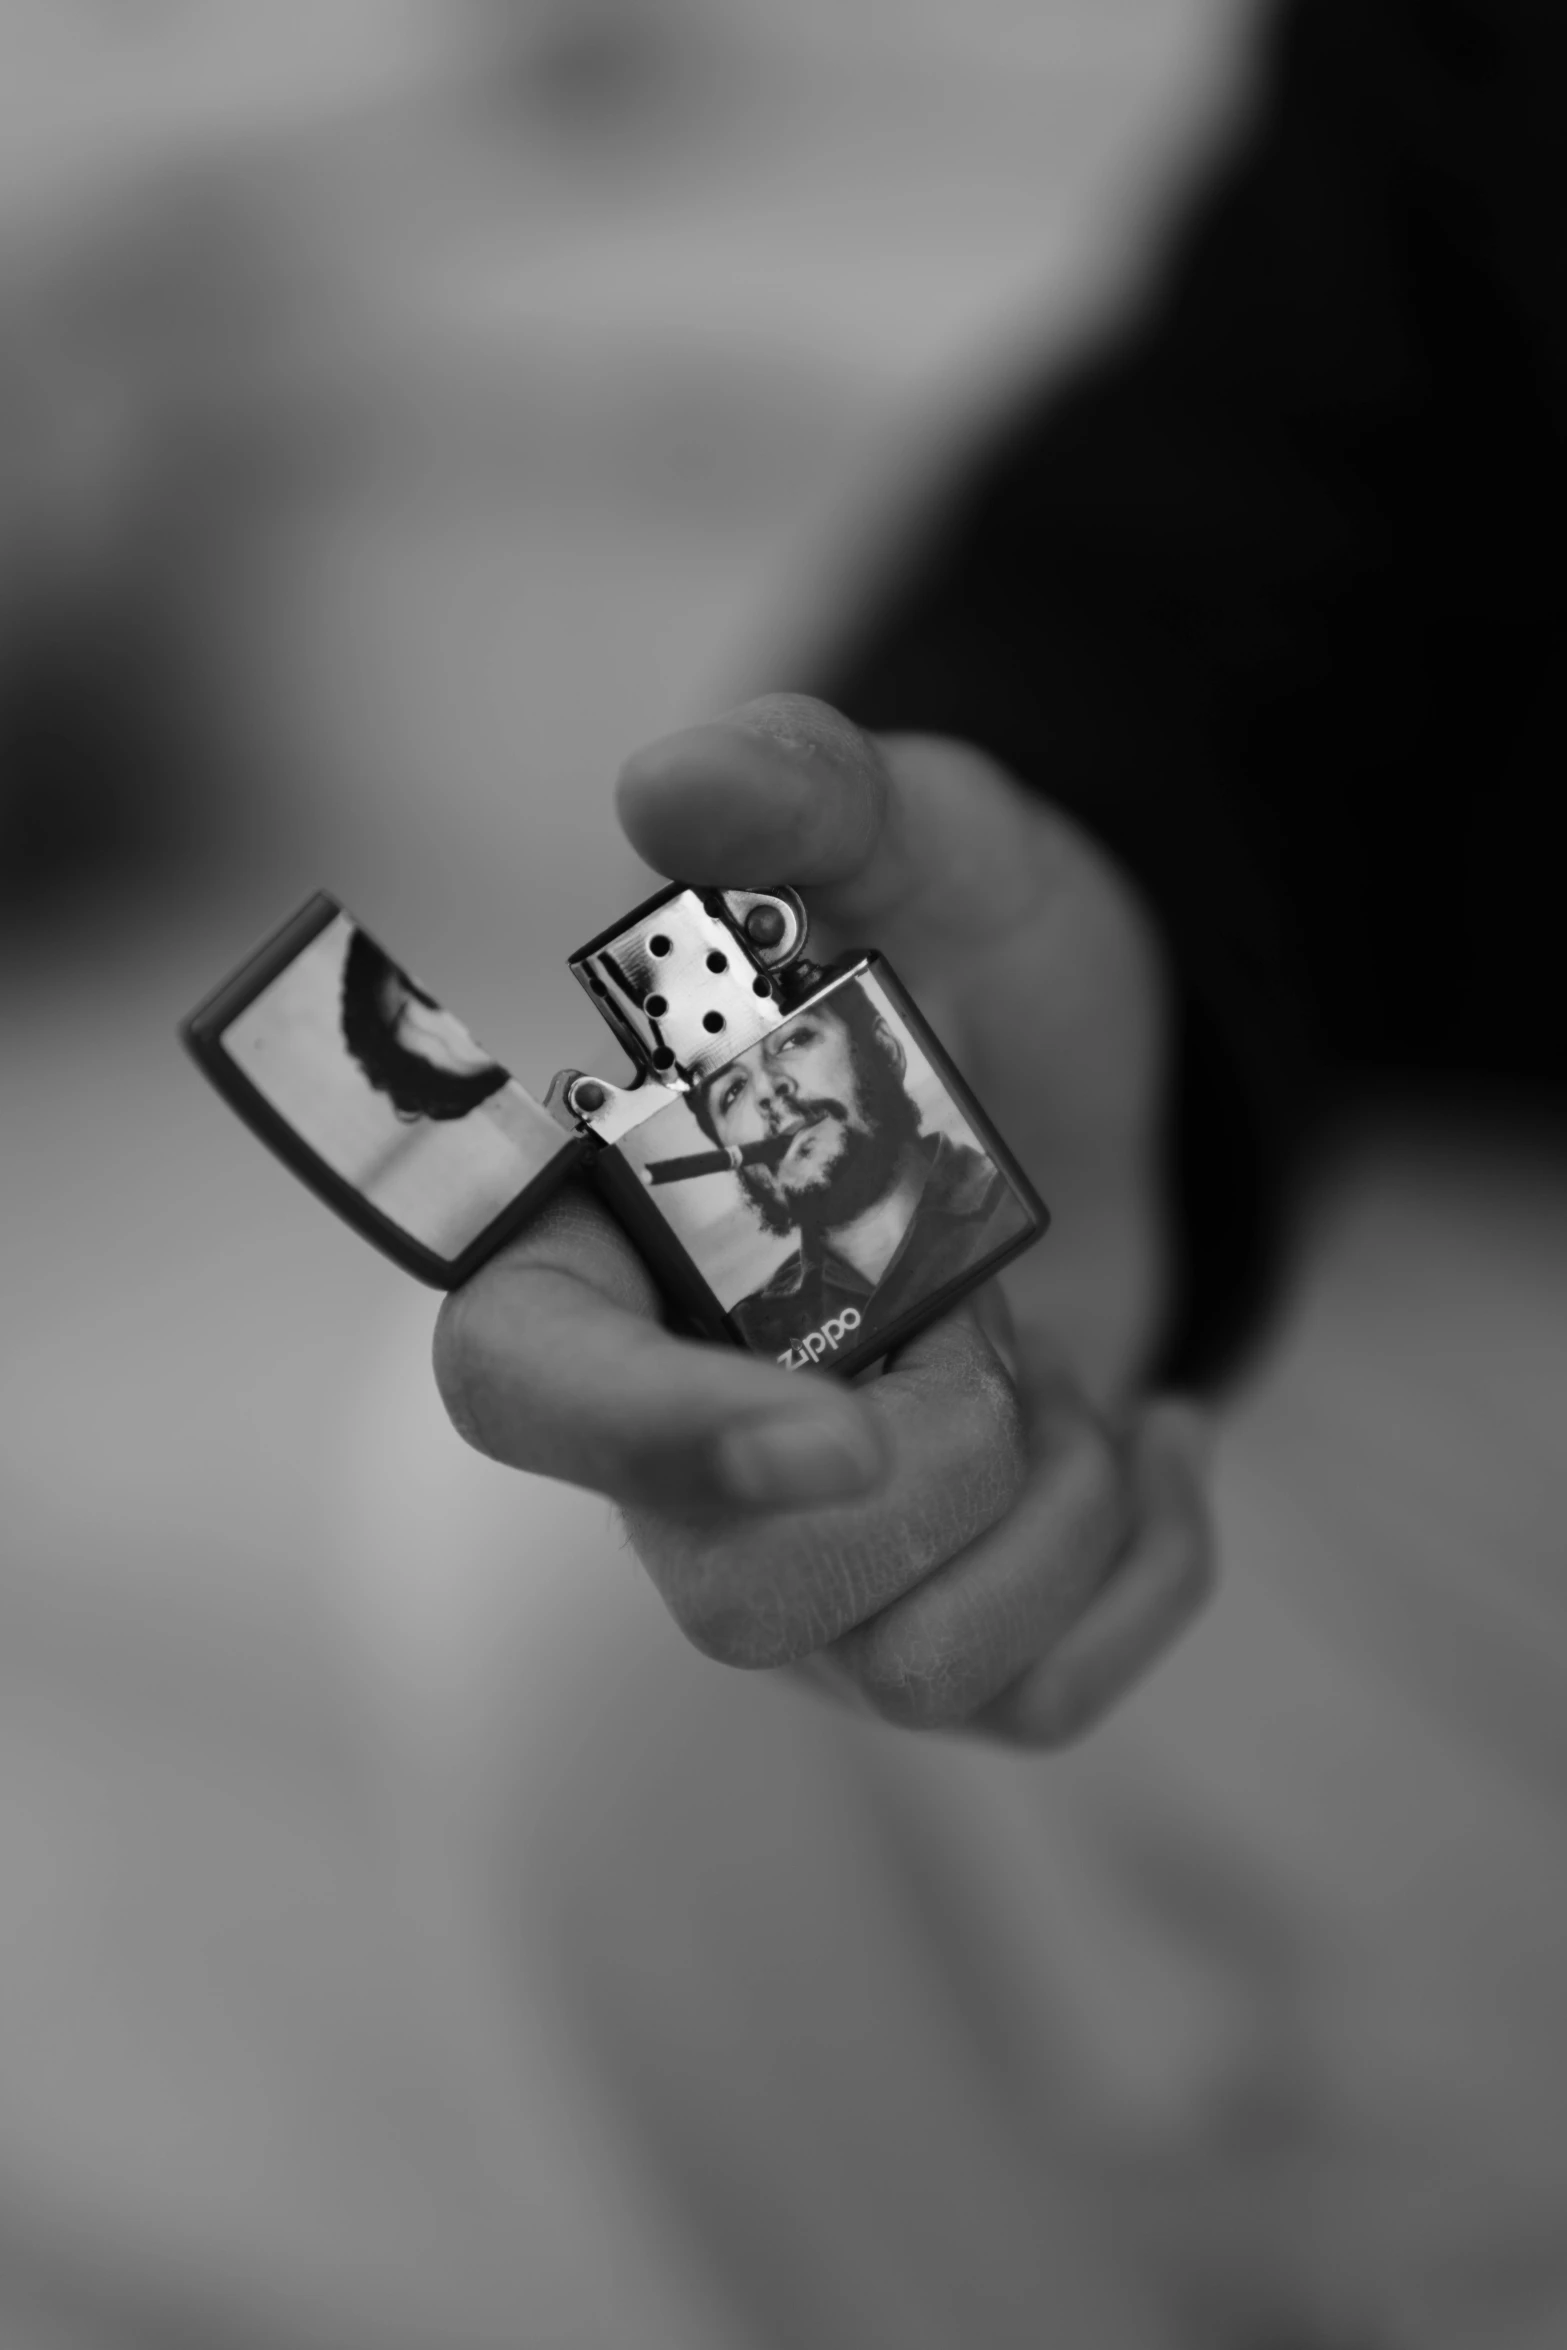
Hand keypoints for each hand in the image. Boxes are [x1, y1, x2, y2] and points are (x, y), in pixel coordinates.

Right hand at [433, 696, 1213, 1743]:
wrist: (1109, 1090)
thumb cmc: (972, 966)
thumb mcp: (923, 842)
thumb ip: (809, 797)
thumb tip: (671, 784)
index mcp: (613, 1255)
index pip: (529, 1394)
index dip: (656, 1432)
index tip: (839, 1412)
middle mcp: (676, 1440)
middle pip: (737, 1596)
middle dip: (940, 1461)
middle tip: (993, 1307)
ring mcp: (803, 1552)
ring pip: (904, 1671)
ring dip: (1055, 1513)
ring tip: (1064, 1371)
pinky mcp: (929, 1619)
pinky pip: (1033, 1700)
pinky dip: (1145, 1569)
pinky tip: (1154, 1440)